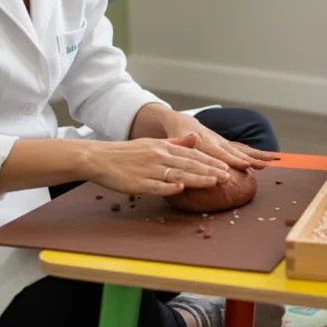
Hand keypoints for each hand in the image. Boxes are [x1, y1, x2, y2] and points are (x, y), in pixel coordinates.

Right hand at [81, 133, 232, 195]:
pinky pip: (156, 186)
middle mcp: (159, 156)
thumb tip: (195, 138)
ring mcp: (148, 170)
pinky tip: (181, 189)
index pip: (192, 154)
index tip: (226, 166)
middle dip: (210, 170)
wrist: (99, 158)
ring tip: (214, 183)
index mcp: (163, 147)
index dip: (210, 161)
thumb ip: (175, 143)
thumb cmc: (126, 154)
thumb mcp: (152, 143)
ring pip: (177, 174)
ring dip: (197, 179)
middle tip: (227, 177)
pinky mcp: (137, 183)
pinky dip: (168, 187)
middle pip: (189, 164)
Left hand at [161, 111, 276, 169]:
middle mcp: (215, 141)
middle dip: (247, 159)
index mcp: (201, 141)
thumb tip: (188, 142)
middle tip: (261, 165)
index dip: (231, 159)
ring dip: (255, 155)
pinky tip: (269, 158)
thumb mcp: (174, 141)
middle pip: (233, 151)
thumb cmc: (176, 136)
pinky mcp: (227, 144)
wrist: (182, 122)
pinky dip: (256, 153)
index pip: (218, 152)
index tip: (243, 165)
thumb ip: (181, 144)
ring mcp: (223, 142)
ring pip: (241, 149)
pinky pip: (243, 149)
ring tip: (270, 161)